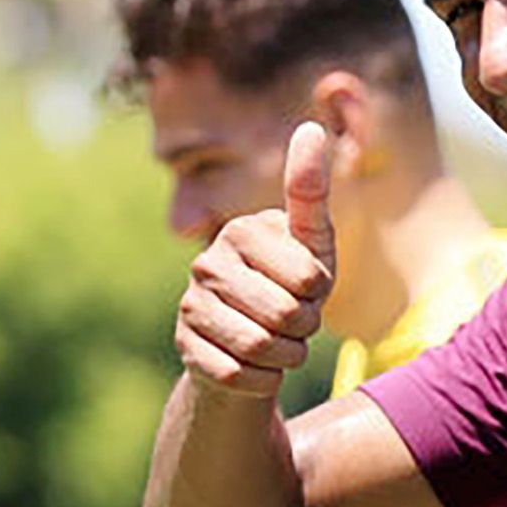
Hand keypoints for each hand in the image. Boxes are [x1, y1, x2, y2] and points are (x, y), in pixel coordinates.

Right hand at [174, 122, 337, 399]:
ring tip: (282, 343)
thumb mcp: (313, 241)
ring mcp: (190, 306)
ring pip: (262, 347)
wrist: (255, 343)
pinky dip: (263, 379)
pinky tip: (259, 367)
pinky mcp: (185, 348)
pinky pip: (239, 375)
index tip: (309, 287)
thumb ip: (311, 190)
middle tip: (297, 321)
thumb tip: (309, 127)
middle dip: (305, 327)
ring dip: (287, 355)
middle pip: (286, 314)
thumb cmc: (292, 284)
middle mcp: (207, 263)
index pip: (309, 277)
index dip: (321, 294)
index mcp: (242, 231)